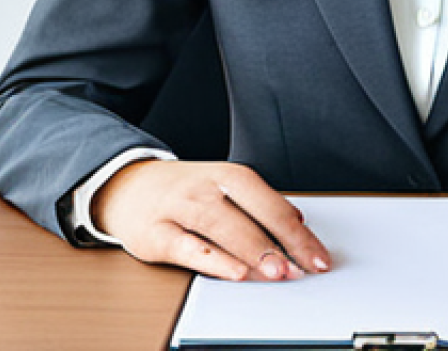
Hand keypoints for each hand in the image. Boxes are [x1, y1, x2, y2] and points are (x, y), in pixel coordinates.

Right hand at [91, 159, 330, 280]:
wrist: (127, 186)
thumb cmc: (184, 191)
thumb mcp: (222, 188)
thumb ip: (258, 206)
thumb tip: (298, 224)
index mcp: (228, 175)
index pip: (271, 203)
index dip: (299, 232)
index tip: (320, 258)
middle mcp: (206, 187)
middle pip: (251, 213)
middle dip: (281, 241)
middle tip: (305, 267)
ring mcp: (181, 208)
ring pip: (222, 228)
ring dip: (252, 251)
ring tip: (277, 272)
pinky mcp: (156, 232)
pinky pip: (187, 247)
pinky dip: (212, 259)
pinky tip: (233, 272)